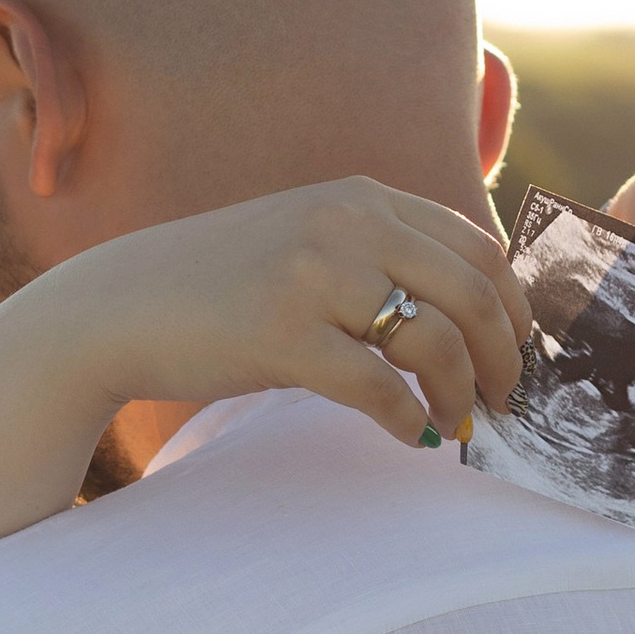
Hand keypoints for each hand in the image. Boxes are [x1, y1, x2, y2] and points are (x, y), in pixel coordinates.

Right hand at [32, 179, 534, 450]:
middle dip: (503, 357)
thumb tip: (464, 310)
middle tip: (504, 402)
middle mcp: (344, 223)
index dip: (514, 308)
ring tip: (457, 426)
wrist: (116, 307)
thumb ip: (374, 253)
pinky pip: (376, 386)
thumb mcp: (304, 241)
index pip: (477, 246)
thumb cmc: (216, 288)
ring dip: (460, 394)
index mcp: (359, 198)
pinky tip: (408, 436)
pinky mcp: (281, 334)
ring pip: (434, 340)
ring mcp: (311, 275)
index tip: (518, 353)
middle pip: (473, 293)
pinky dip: (406, 419)